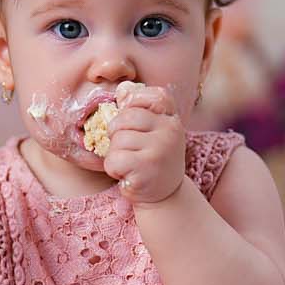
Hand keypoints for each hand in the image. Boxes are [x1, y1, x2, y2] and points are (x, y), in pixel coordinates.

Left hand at [101, 84, 185, 204]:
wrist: (165, 195)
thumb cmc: (152, 158)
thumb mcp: (153, 130)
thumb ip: (139, 108)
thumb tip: (123, 88)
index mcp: (171, 118)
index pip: (153, 95)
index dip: (135, 103)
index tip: (134, 121)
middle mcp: (170, 130)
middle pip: (125, 118)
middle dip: (118, 134)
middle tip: (130, 149)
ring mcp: (160, 149)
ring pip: (117, 140)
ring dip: (115, 154)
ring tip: (130, 164)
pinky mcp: (147, 169)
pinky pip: (114, 160)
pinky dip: (113, 169)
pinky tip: (127, 174)